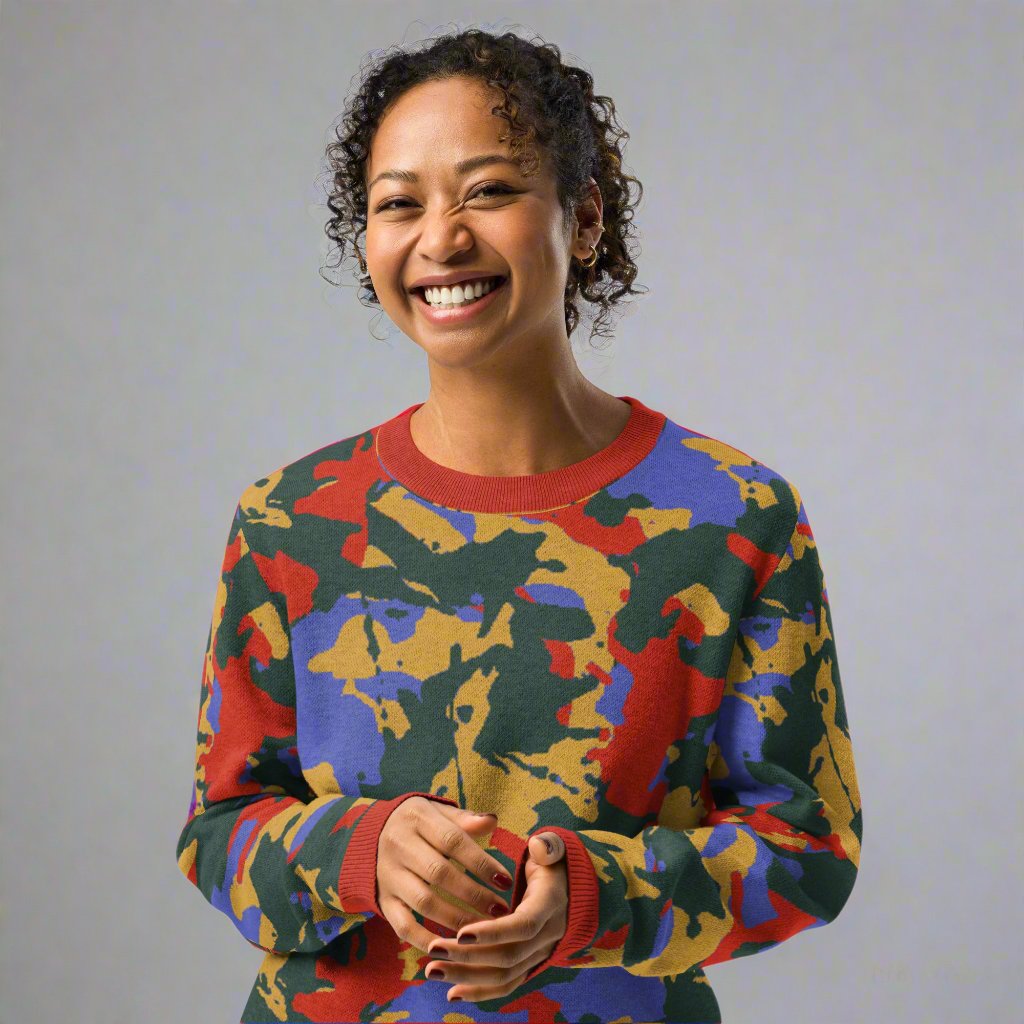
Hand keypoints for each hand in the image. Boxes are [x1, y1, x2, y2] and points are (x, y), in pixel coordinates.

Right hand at [375, 797, 514, 954]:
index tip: (506, 881)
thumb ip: (464, 819)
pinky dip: (426, 940)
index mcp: (417, 818)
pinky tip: (452, 948)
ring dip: (457, 919)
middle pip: (440, 873)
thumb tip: (493, 821)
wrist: (369, 836)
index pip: (453, 841)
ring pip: (424, 902)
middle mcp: (399, 845)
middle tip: (501, 911)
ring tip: (485, 929)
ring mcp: (388, 875)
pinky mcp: (383, 901)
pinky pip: (403, 925)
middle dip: (474, 895)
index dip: (481, 863)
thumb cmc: (418, 824)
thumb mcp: (437, 812)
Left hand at [422, 831, 568, 1003]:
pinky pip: (506, 984)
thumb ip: (548, 845)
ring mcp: (539, 954)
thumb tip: (538, 846)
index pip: (523, 926)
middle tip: (433, 951)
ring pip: (504, 975)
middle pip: (508, 957)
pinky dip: (480, 992)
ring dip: (466, 977)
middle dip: (469, 957)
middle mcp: (547, 936)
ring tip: (432, 970)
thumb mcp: (553, 848)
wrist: (569, 888)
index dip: (493, 932)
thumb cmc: (551, 862)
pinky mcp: (529, 964)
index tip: (460, 933)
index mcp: (550, 905)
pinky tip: (451, 994)